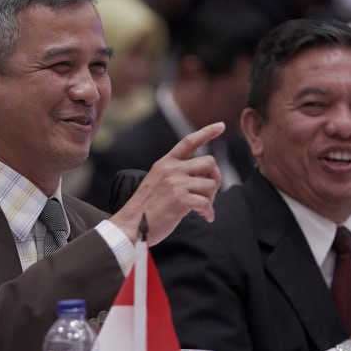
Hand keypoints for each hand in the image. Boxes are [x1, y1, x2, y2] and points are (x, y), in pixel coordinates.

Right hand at [110, 122, 223, 244]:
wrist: (130, 225)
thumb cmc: (145, 208)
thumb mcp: (157, 181)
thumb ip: (175, 174)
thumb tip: (202, 177)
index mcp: (165, 163)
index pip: (189, 141)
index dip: (207, 132)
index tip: (221, 126)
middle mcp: (171, 169)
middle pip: (209, 162)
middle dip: (215, 178)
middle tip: (209, 193)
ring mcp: (175, 183)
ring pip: (210, 184)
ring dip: (211, 199)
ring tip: (201, 208)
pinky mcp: (180, 199)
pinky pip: (206, 203)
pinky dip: (208, 212)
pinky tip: (204, 217)